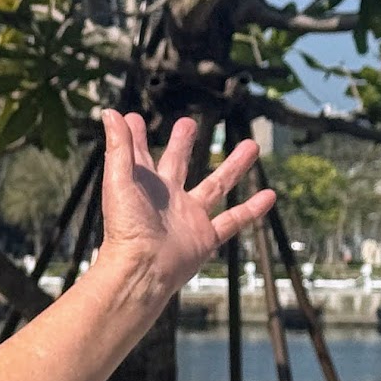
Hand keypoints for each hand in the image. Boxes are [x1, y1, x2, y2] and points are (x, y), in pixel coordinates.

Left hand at [97, 112, 274, 298]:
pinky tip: (270, 195)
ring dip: (233, 166)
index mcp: (143, 185)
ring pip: (216, 185)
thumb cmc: (126, 227)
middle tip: (189, 122)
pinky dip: (251, 209)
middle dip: (183, 143)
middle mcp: (167, 198)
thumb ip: (119, 147)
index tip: (132, 118)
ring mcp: (188, 217)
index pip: (138, 154)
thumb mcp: (119, 180)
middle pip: (178, 163)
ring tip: (251, 144)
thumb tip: (110, 110)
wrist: (143, 270)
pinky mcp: (205, 237)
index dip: (135, 136)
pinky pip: (233, 220)